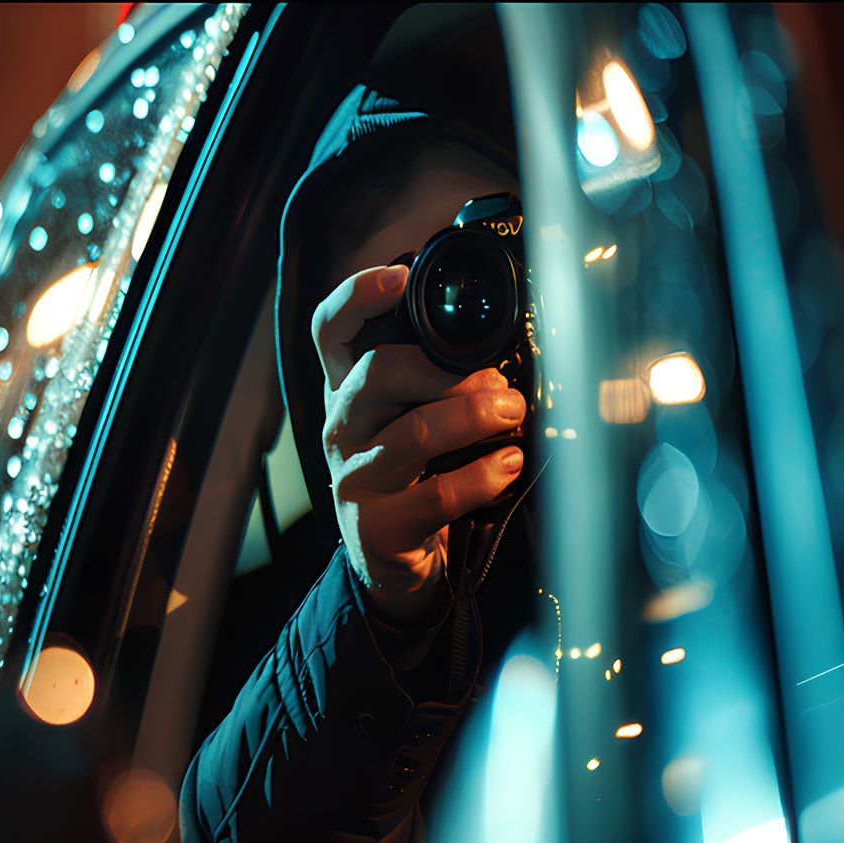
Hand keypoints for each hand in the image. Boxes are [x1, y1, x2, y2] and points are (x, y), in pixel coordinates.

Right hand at [311, 264, 526, 626]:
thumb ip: (435, 382)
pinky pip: (434, 495)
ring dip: (474, 417)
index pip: (331, 332)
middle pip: (377, 373)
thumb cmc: (413, 477)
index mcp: (348, 392)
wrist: (394, 561)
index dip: (357, 297)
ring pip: (413, 433)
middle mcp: (341, 429)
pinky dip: (481, 477)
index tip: (400, 279)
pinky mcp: (376, 526)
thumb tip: (498, 357)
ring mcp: (353, 478)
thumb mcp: (411, 421)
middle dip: (445, 370)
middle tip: (500, 382)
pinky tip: (507, 464)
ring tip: (512, 414)